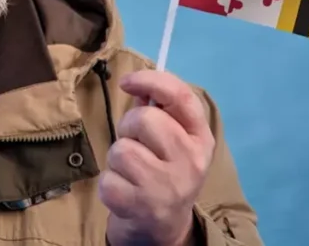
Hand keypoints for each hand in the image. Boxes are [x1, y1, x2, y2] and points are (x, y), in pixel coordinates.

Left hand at [98, 70, 214, 245]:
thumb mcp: (172, 141)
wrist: (164, 226)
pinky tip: (125, 190)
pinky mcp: (141, 206)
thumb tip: (137, 84)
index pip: (181, 96)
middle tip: (134, 142)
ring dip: (117, 157)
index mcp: (200, 138)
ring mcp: (167, 186)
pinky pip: (108, 178)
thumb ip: (157, 111)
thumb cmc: (163, 171)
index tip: (126, 81)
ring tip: (130, 171)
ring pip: (122, 149)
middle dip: (129, 126)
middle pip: (144, 119)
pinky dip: (109, 183)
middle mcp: (190, 161)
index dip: (151, 80)